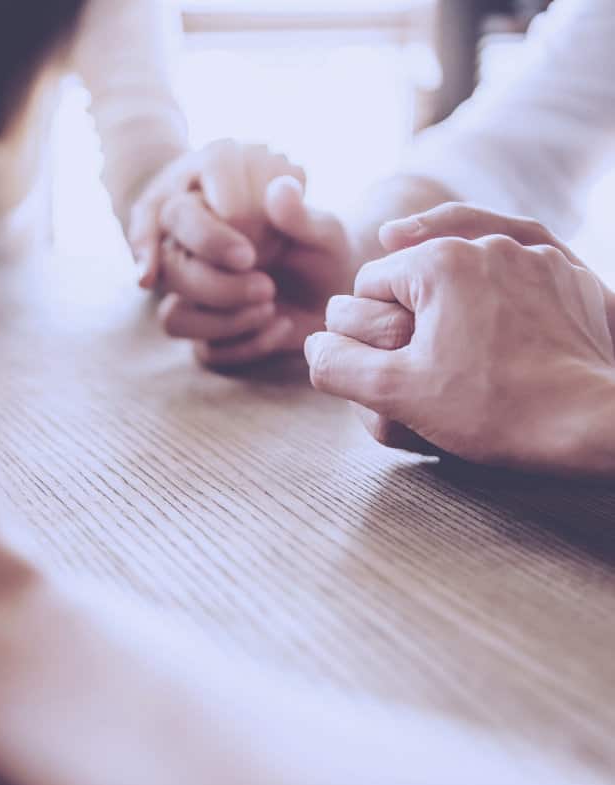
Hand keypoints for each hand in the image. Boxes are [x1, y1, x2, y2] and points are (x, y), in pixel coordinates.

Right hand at [177, 176, 352, 366]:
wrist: (334, 301)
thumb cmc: (322, 254)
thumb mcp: (322, 232)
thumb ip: (299, 216)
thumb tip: (280, 189)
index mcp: (206, 211)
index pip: (177, 216)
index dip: (206, 238)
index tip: (248, 255)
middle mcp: (188, 254)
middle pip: (170, 271)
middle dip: (217, 286)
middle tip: (266, 287)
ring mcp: (192, 300)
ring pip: (173, 318)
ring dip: (223, 321)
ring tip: (270, 307)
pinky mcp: (206, 338)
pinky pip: (204, 351)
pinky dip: (246, 344)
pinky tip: (282, 326)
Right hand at [306, 204, 614, 475]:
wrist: (595, 425)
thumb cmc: (496, 409)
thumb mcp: (396, 394)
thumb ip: (337, 365)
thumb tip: (312, 345)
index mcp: (437, 262)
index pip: (369, 286)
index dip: (366, 332)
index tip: (390, 368)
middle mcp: (486, 245)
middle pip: (416, 278)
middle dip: (410, 320)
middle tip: (425, 370)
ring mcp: (534, 258)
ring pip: (465, 275)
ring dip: (454, 307)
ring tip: (463, 357)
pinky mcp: (568, 278)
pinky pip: (515, 273)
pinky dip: (499, 294)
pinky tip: (498, 326)